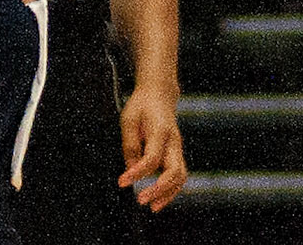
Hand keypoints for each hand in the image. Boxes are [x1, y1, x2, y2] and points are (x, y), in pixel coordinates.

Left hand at [119, 87, 186, 211]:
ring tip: (152, 207)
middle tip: (141, 200)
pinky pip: (179, 176)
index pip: (151, 158)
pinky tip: (157, 199)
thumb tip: (130, 171)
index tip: (121, 182)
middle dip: (159, 190)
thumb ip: (130, 145)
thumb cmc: (141, 106)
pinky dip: (170, 190)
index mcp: (160, 130)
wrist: (159, 95)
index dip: (136, 173)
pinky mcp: (177, 154)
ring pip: (181, 177)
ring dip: (168, 195)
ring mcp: (178, 149)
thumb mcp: (129, 119)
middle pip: (174, 171)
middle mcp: (173, 142)